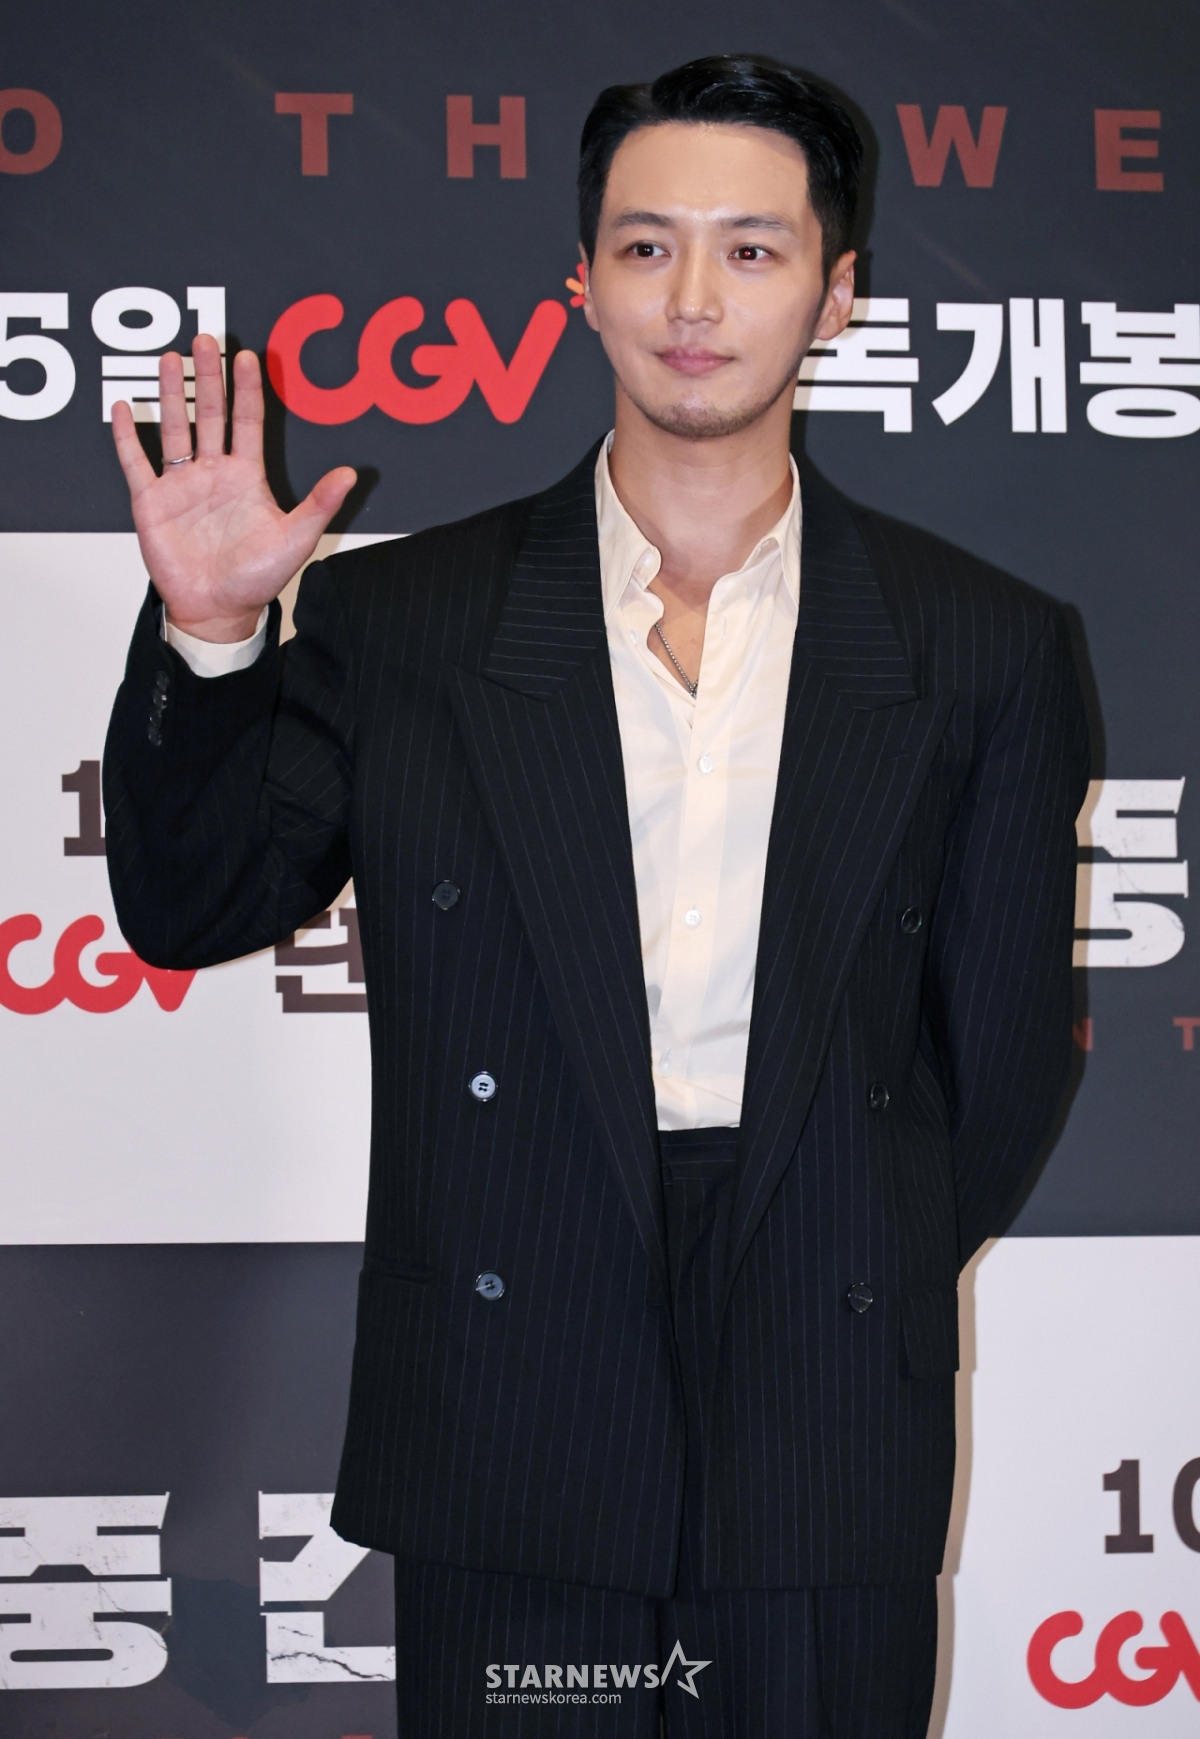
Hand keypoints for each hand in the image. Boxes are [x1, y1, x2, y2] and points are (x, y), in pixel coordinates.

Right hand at [110, 335, 356, 641]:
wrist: (218, 609)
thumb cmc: (256, 579)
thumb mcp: (296, 539)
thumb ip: (320, 504)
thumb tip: (351, 473)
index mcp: (246, 476)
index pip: (247, 421)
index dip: (247, 390)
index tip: (246, 357)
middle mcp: (213, 473)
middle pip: (210, 413)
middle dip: (209, 377)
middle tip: (206, 339)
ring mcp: (181, 484)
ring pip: (174, 427)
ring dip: (172, 393)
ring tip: (170, 358)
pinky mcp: (151, 502)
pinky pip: (136, 462)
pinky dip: (127, 436)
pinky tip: (123, 407)